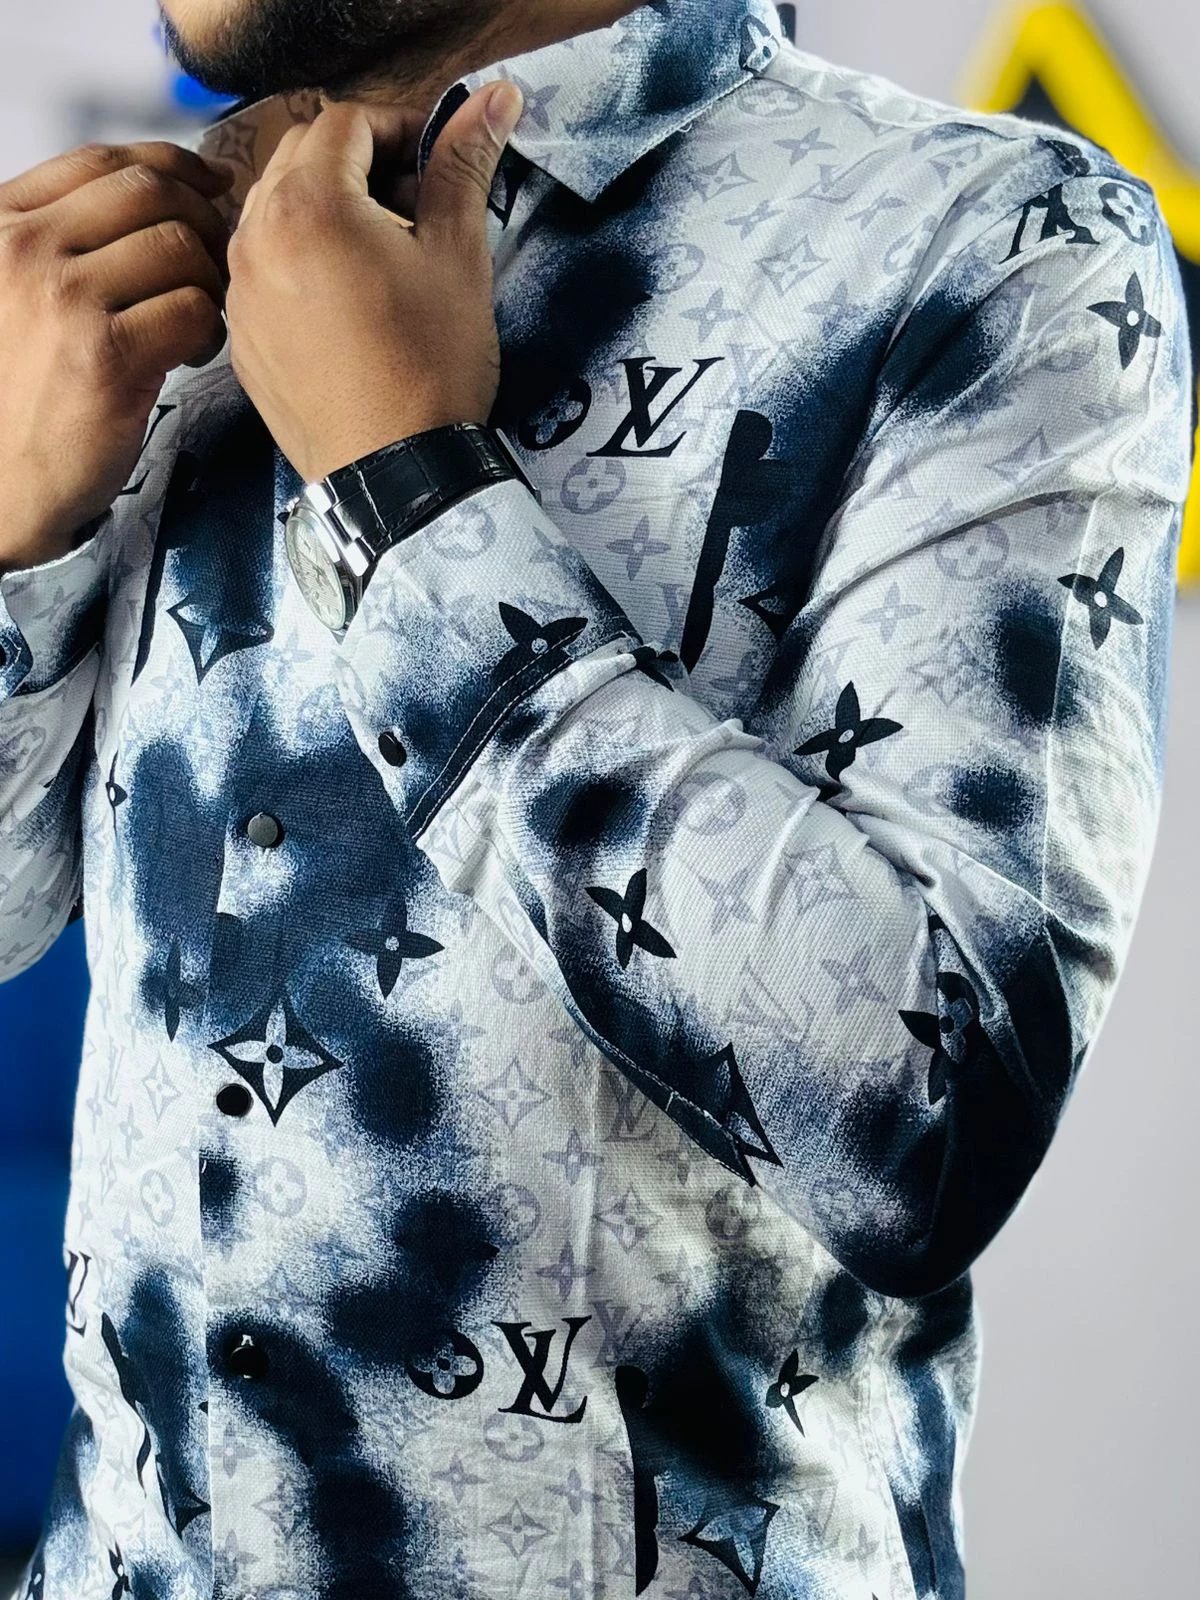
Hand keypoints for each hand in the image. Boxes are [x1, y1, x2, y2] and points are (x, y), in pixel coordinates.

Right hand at [0, 141, 232, 571]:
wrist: (0, 479)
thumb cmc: (19, 391)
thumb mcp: (18, 293)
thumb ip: (67, 242)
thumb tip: (158, 195)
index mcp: (4, 224)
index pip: (103, 161)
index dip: (173, 165)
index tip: (210, 182)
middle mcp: (26, 249)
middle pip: (151, 195)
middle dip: (204, 221)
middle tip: (217, 263)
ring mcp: (64, 298)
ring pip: (180, 248)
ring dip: (209, 283)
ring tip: (196, 321)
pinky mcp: (106, 354)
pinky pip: (193, 310)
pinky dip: (209, 331)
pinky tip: (189, 355)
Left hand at [224, 81, 523, 484]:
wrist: (393, 475)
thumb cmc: (431, 368)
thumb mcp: (458, 259)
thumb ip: (462, 168)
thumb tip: (493, 102)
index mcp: (309, 205)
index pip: (345, 122)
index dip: (400, 128)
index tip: (438, 160)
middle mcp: (255, 237)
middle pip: (300, 157)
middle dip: (359, 164)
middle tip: (416, 205)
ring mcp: (239, 290)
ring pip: (275, 212)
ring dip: (327, 210)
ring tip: (383, 255)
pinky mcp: (241, 336)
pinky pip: (262, 270)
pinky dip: (301, 262)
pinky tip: (349, 302)